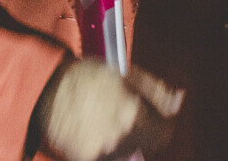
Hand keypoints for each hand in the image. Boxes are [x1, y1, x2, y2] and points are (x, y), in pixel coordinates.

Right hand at [34, 59, 182, 160]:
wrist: (48, 87)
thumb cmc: (88, 76)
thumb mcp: (128, 74)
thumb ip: (157, 91)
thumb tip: (178, 100)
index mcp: (133, 113)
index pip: (164, 134)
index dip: (162, 125)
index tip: (156, 121)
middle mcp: (118, 136)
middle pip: (145, 146)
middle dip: (141, 133)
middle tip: (126, 118)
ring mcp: (101, 151)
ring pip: (126, 154)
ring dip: (123, 143)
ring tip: (108, 123)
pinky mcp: (84, 158)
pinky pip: (105, 158)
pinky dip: (104, 150)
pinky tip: (96, 132)